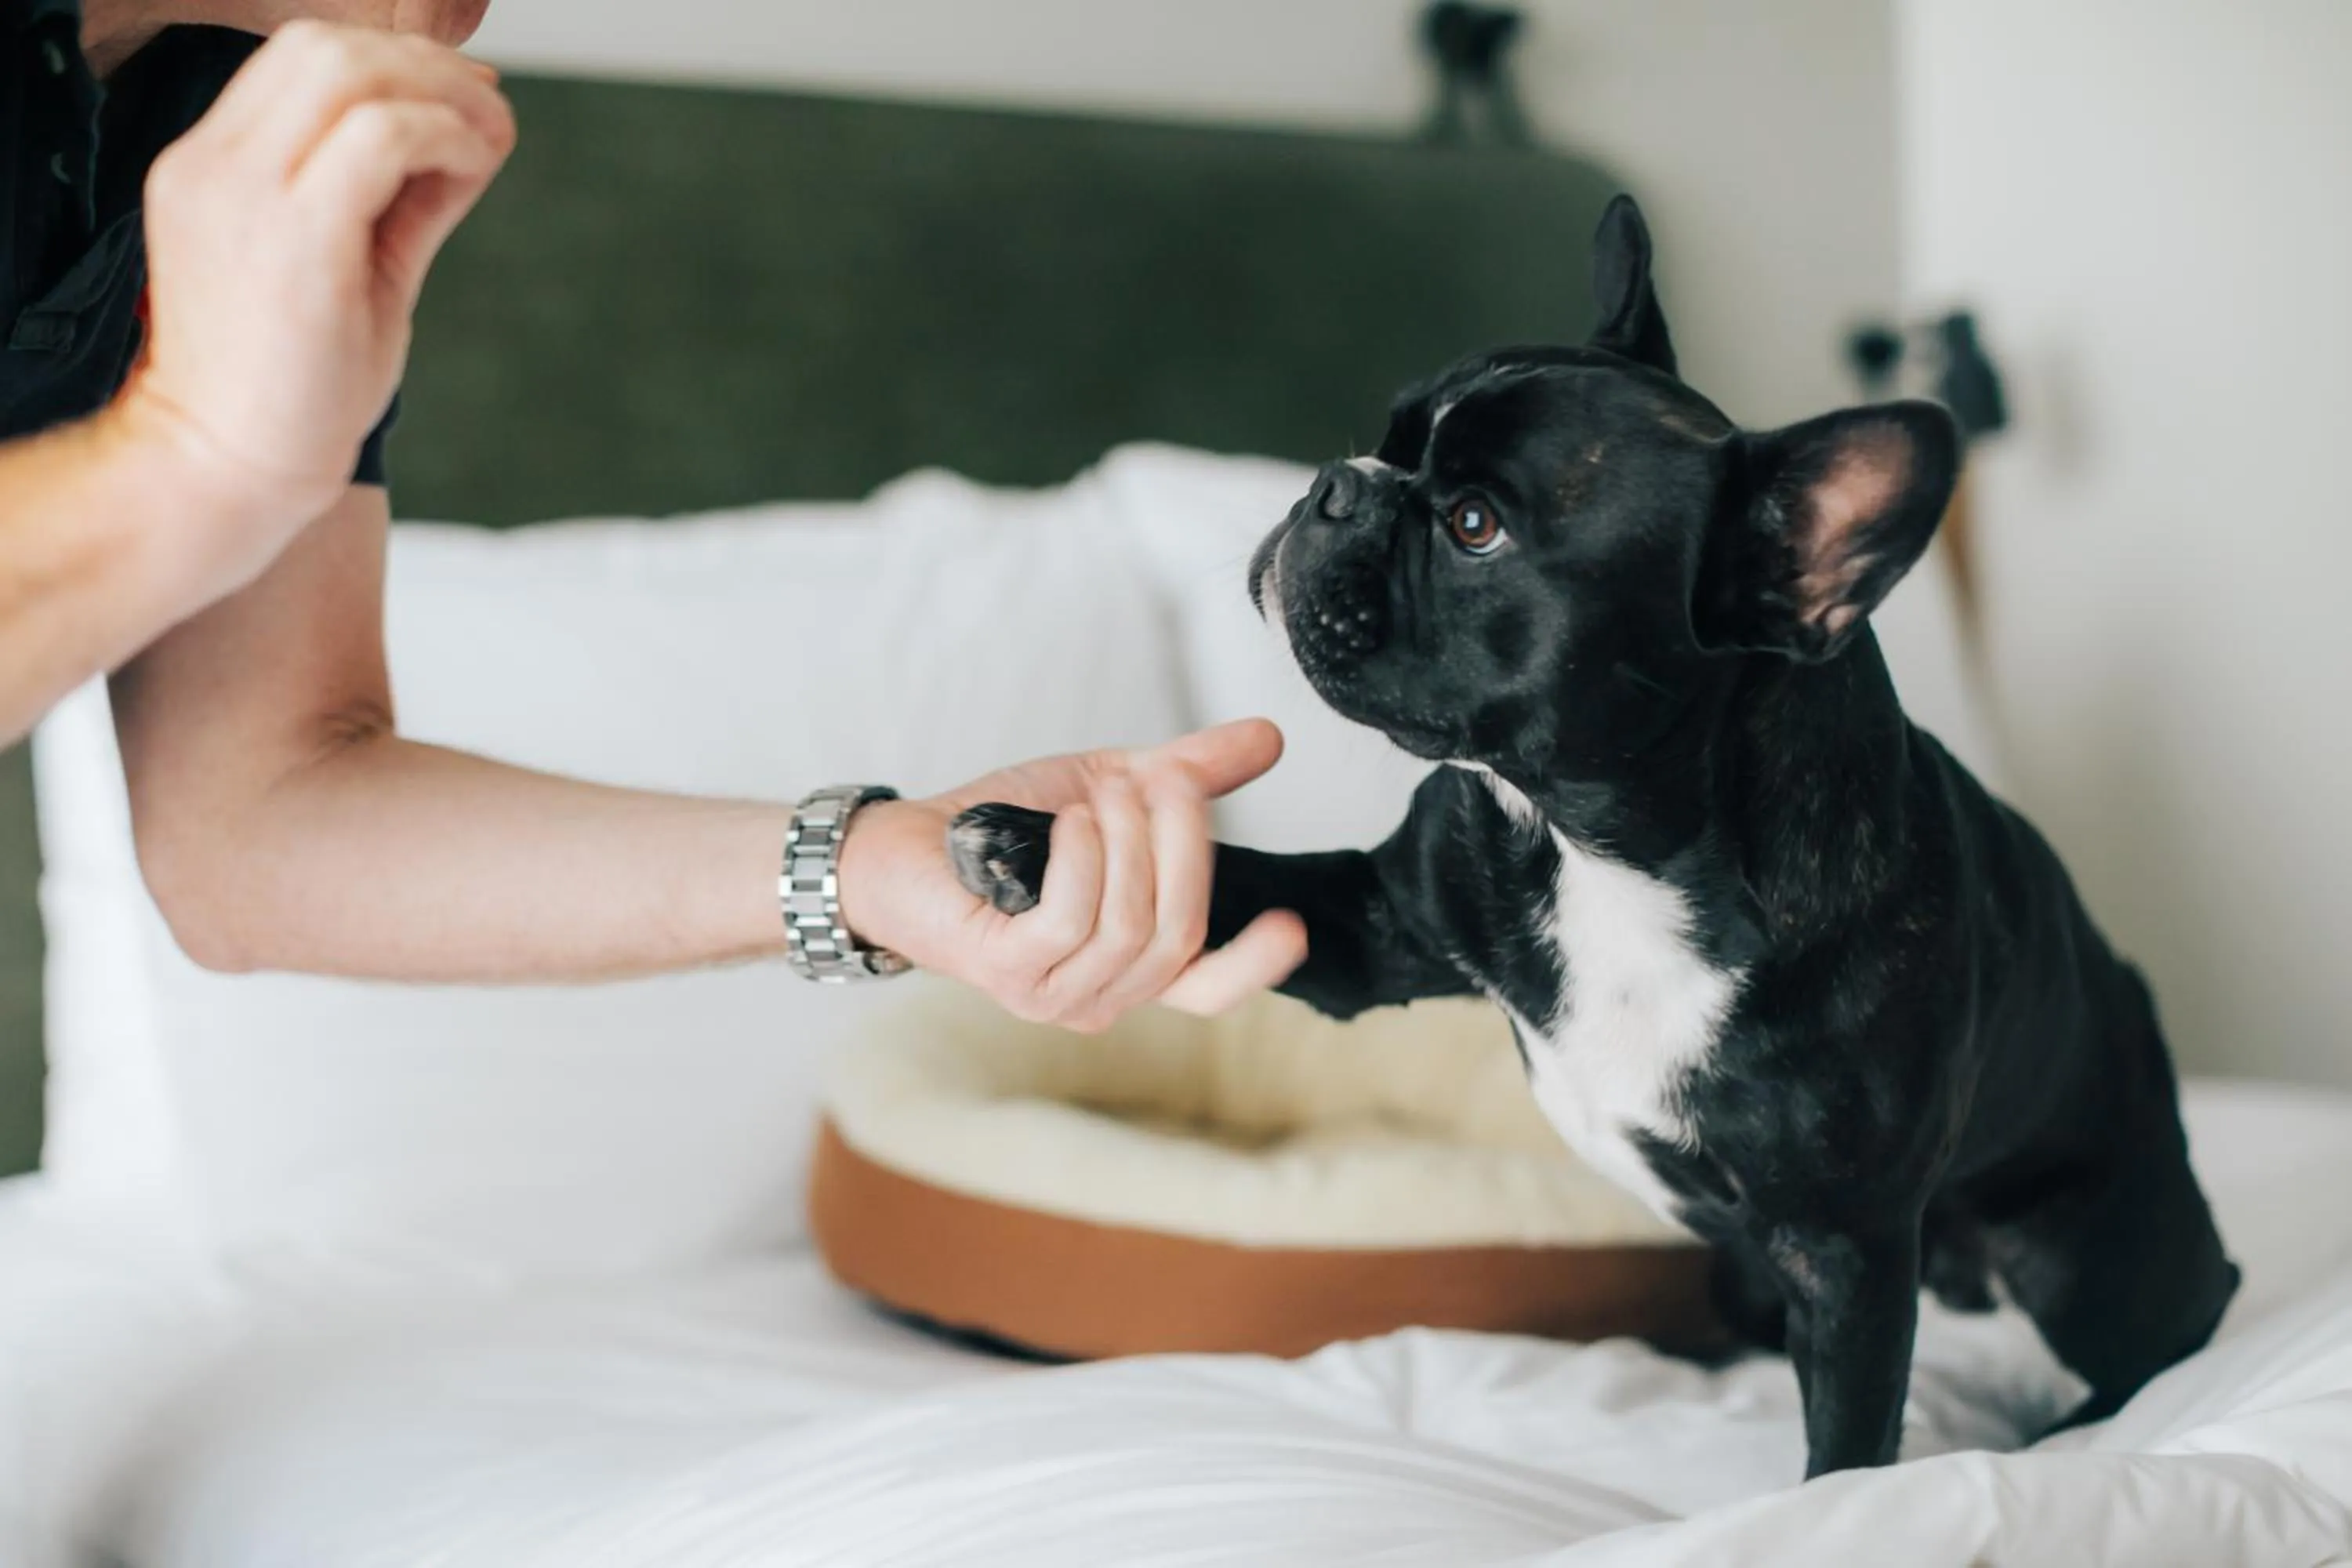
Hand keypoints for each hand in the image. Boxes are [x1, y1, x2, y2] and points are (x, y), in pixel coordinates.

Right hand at [111, 21, 515, 587]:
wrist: (227, 468)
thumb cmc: (294, 384)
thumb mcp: (355, 265)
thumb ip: (405, 195)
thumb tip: (473, 132)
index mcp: (212, 166)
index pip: (300, 57)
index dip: (396, 61)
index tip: (465, 101)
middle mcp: (213, 166)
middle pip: (322, 46)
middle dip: (424, 64)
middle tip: (488, 113)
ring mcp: (243, 194)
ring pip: (350, 72)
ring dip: (442, 93)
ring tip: (491, 138)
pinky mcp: (293, 235)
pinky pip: (382, 136)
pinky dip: (446, 134)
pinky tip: (477, 166)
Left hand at [836, 720, 1309, 1032]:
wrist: (903, 845)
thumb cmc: (1007, 830)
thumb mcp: (1114, 790)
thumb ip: (1189, 773)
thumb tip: (1268, 737)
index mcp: (1135, 966)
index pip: (1210, 988)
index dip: (1257, 965)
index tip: (1291, 923)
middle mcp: (1102, 995)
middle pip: (1179, 933)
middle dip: (1184, 844)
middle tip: (1163, 778)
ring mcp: (1053, 994)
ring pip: (1129, 925)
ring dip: (1128, 842)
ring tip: (1105, 791)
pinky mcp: (1006, 972)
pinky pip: (1070, 920)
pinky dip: (1081, 860)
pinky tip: (1071, 821)